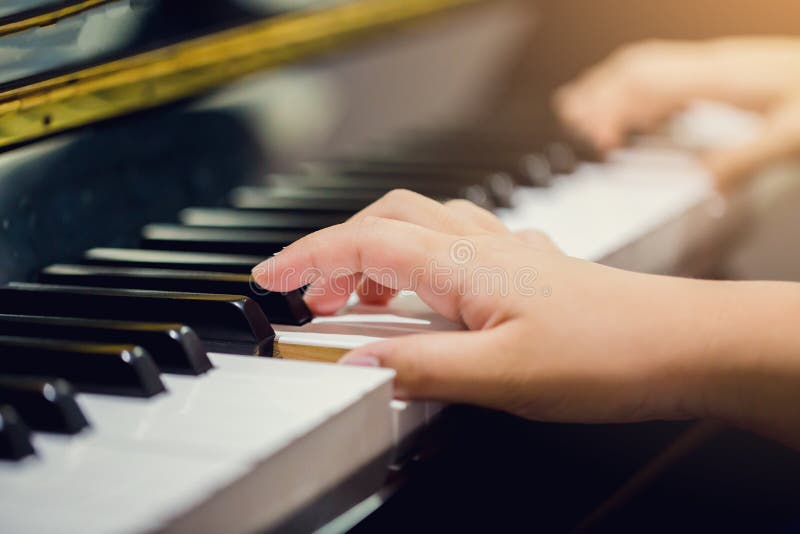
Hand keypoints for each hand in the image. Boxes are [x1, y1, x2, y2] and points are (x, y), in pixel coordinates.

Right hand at [252, 190, 720, 424]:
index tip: (269, 279)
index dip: (309, 258)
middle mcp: (480, 247)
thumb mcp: (503, 375)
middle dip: (336, 251)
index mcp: (464, 265)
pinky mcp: (524, 267)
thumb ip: (423, 367)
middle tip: (314, 296)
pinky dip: (418, 259)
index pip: (364, 243)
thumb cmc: (606, 353)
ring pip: (420, 227)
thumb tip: (357, 363)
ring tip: (360, 296)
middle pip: (386, 220)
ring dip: (378, 252)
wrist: (680, 342)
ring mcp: (505, 252)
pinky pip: (455, 244)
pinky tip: (427, 291)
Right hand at [554, 37, 799, 188]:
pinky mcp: (721, 70)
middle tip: (574, 124)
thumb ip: (740, 159)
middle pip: (634, 68)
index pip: (646, 84)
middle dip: (597, 94)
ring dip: (609, 85)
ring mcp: (713, 63)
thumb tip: (699, 186)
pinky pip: (665, 71)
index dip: (613, 109)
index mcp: (718, 78)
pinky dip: (636, 88)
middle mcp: (709, 65)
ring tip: (580, 107)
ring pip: (645, 64)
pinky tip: (635, 108)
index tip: (602, 143)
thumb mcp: (790, 136)